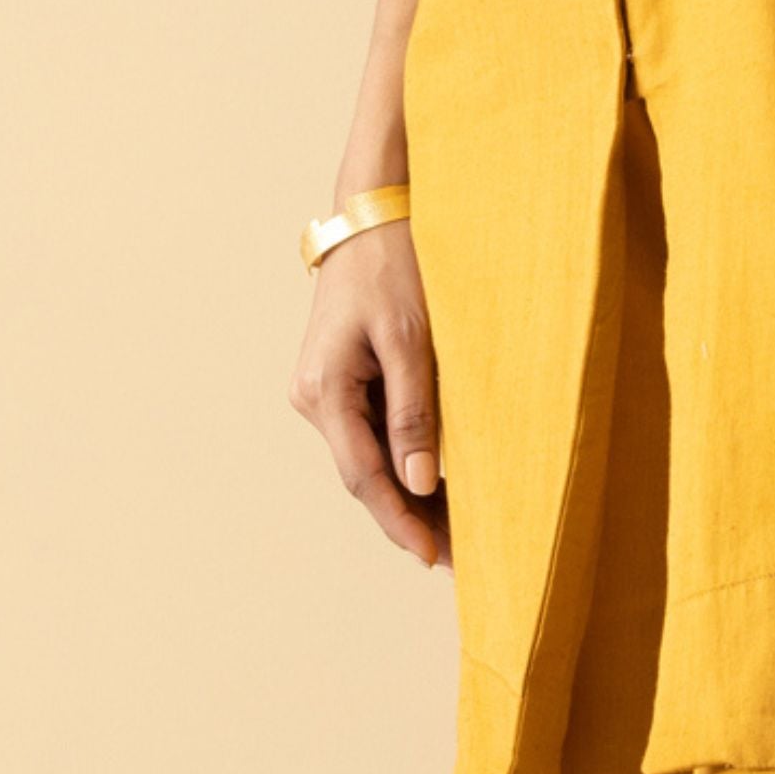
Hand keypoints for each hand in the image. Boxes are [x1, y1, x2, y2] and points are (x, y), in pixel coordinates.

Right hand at [290, 220, 447, 567]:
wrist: (372, 215)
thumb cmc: (394, 268)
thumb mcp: (411, 340)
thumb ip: (414, 413)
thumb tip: (417, 484)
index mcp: (324, 390)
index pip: (363, 476)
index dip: (399, 520)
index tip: (433, 558)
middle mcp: (315, 398)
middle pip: (364, 475)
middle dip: (409, 515)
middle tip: (459, 555)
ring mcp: (325, 392)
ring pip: (369, 459)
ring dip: (408, 492)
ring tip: (458, 528)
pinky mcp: (342, 382)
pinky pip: (372, 434)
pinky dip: (404, 460)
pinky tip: (437, 483)